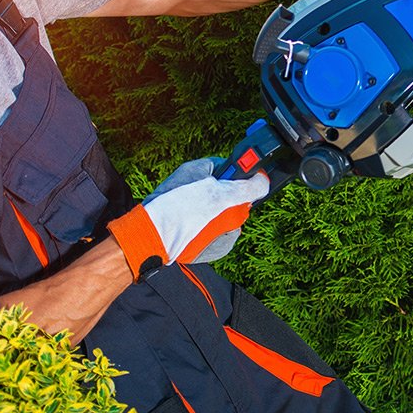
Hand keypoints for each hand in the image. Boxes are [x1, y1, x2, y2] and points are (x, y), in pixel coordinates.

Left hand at [107, 158, 268, 280]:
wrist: (148, 241)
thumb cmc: (176, 212)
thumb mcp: (218, 196)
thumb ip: (245, 188)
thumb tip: (263, 181)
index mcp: (198, 170)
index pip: (229, 168)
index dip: (241, 180)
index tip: (249, 191)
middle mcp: (194, 188)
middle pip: (229, 198)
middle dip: (230, 213)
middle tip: (225, 218)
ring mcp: (190, 210)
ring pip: (221, 219)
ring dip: (221, 231)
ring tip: (209, 234)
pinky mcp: (187, 228)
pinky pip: (209, 235)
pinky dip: (210, 242)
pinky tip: (202, 244)